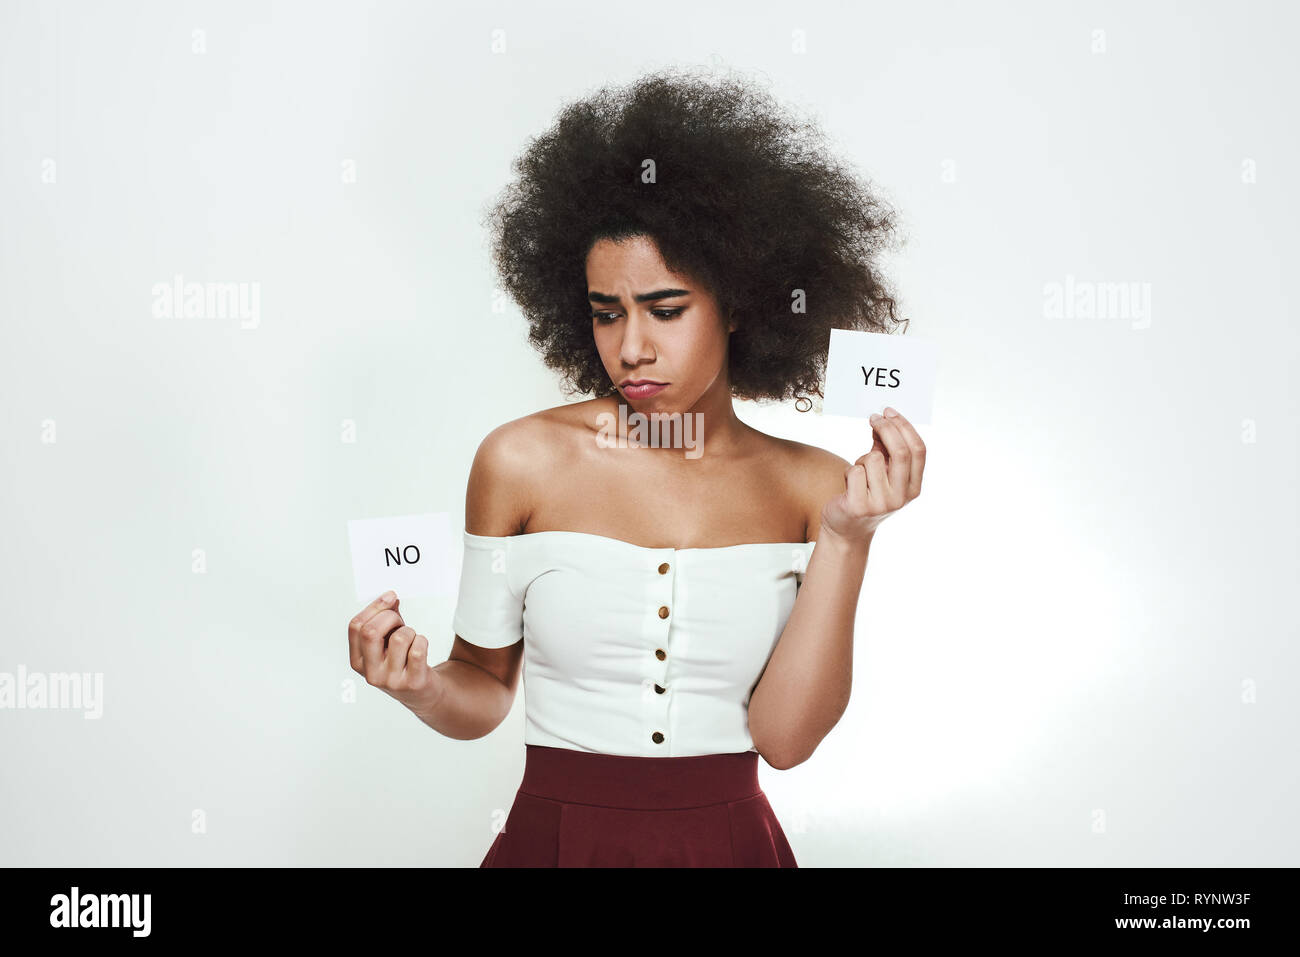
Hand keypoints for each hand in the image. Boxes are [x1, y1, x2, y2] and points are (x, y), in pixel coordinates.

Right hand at [348, 591, 443, 715]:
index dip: (374, 607)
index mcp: (358, 661)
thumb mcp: (387, 642)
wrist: (422, 694)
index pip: (356, 627)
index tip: (390, 597)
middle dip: (389, 617)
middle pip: (370, 632)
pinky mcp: (413, 682)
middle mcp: (371, 673)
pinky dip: (422, 641)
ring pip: (399, 638)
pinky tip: (420, 647)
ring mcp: (391, 680)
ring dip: (410, 631)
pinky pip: (418, 649)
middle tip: (400, 621)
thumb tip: (390, 598)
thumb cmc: (402, 662)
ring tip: (411, 639)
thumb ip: (386, 619)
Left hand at [821, 406, 925, 543]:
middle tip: (874, 417)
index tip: (889, 412)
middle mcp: (902, 497)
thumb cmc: (866, 494)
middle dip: (886, 428)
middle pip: (899, 452)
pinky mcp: (859, 506)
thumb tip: (882, 420)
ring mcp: (881, 504)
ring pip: (872, 459)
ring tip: (858, 474)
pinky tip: (848, 485)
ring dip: (861, 459)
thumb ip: (886, 449)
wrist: (847, 528)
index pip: (918, 451)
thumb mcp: (882, 473)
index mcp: (913, 488)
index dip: (905, 427)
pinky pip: (854, 471)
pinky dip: (848, 472)